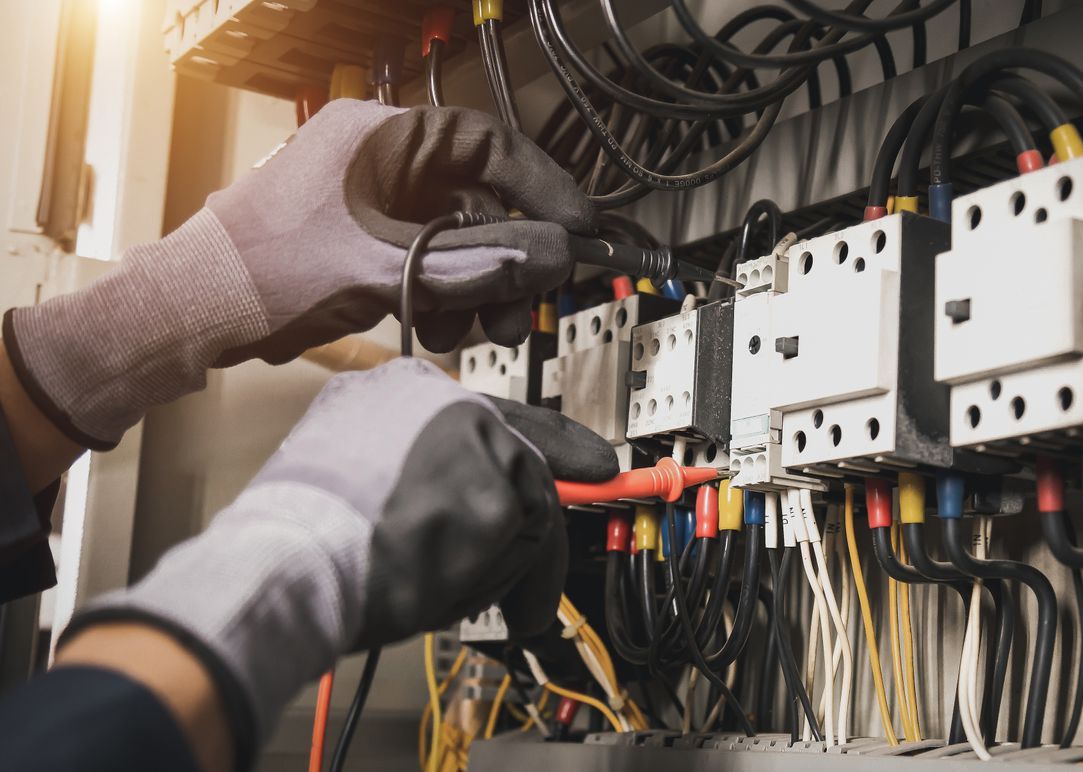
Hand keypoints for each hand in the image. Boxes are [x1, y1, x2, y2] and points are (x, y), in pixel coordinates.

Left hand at [2, 99, 589, 448]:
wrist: (189, 317)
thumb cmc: (264, 276)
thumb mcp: (388, 271)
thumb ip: (480, 264)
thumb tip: (558, 256)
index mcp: (381, 136)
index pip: (488, 144)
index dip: (543, 187)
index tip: (579, 228)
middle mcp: (380, 158)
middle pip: (479, 198)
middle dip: (507, 260)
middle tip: (523, 305)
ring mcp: (372, 198)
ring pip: (458, 236)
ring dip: (477, 287)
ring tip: (474, 330)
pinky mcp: (364, 237)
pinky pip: (429, 257)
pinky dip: (445, 293)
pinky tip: (439, 326)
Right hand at [63, 359, 614, 760]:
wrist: (281, 562)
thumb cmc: (302, 531)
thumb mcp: (347, 460)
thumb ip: (414, 461)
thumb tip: (468, 494)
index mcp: (404, 388)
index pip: (499, 414)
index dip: (558, 443)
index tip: (595, 464)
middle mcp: (447, 400)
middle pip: (526, 468)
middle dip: (534, 537)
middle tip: (530, 591)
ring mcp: (476, 444)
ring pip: (530, 514)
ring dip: (497, 570)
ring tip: (436, 587)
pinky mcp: (494, 497)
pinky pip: (525, 553)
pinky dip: (495, 586)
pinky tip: (441, 589)